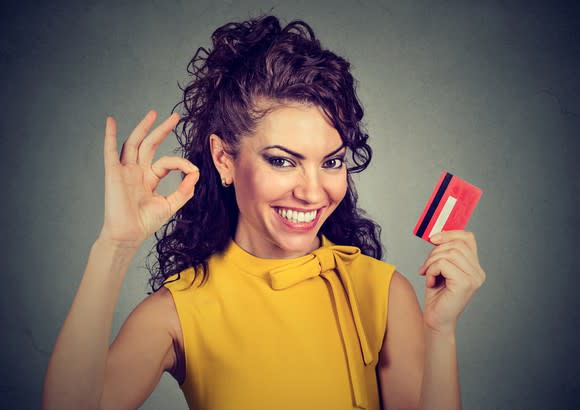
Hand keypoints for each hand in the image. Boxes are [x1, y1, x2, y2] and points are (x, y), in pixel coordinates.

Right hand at [98, 110, 199, 247]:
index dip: (180, 163)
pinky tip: (111, 121)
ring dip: (143, 127)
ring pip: (134, 143)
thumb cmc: (146, 223)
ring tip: (153, 113)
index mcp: (149, 178)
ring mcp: (124, 171)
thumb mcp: (171, 205)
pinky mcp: (113, 173)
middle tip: (175, 117)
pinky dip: (109, 135)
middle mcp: (137, 172)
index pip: (166, 162)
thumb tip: (196, 173)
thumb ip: (184, 190)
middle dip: (162, 130)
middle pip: (150, 145)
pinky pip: (110, 151)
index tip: (192, 170)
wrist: (129, 235)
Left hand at [418, 230, 485, 333]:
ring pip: (450, 253)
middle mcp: (478, 272)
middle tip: (426, 266)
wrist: (436, 320)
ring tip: (427, 274)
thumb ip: (443, 253)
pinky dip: (431, 270)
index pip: (468, 238)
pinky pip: (444, 264)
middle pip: (457, 244)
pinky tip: (430, 282)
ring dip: (432, 261)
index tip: (432, 239)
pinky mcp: (465, 284)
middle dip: (435, 251)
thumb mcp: (440, 268)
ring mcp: (474, 278)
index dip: (449, 234)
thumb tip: (436, 234)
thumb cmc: (436, 295)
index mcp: (474, 266)